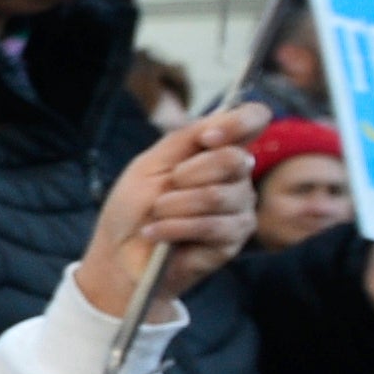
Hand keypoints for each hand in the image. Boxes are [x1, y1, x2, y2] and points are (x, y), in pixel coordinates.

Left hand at [72, 105, 261, 319]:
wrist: (120, 254)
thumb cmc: (134, 207)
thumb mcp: (152, 163)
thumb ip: (187, 137)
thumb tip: (224, 119)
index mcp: (217, 149)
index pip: (254, 119)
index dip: (239, 122)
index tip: (207, 138)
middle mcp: (237, 175)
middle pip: (234, 159)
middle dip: (186, 174)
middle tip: (162, 192)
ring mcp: (240, 207)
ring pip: (217, 195)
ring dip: (174, 206)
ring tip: (156, 215)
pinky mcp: (234, 238)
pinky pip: (212, 225)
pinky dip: (174, 227)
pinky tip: (155, 233)